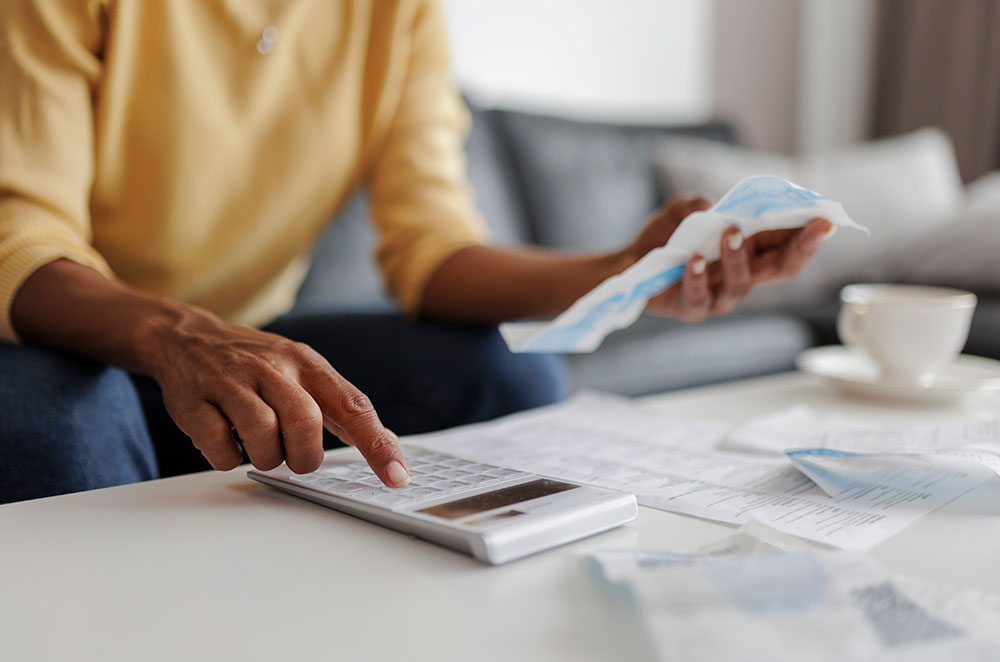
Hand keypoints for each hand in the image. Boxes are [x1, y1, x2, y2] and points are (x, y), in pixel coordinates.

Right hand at [140, 311, 408, 485]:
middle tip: (295, 458)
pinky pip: (219, 446)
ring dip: (267, 458)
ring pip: (262, 434)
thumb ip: (340, 404)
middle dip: (304, 456)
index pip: (353, 405)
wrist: (187, 338)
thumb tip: (386, 444)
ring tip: (260, 448)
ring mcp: (232, 382)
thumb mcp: (303, 369)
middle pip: (305, 422)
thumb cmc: (257, 364)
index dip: (378, 445)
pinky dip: (228, 457)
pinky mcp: (195, 402)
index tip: (397, 477)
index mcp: (307, 363)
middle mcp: (272, 368)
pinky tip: (229, 443)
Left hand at [626, 196, 834, 322]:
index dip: (811, 234)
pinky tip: (692, 262)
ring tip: (729, 232)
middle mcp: (742, 275)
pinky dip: (696, 279)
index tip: (828, 219)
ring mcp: (718, 295)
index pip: (789, 244)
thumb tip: (712, 206)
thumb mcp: (682, 211)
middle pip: (781, 268)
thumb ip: (698, 204)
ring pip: (741, 284)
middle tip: (815, 228)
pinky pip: (699, 298)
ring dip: (739, 257)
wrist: (630, 263)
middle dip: (802, 248)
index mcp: (751, 250)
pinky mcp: (691, 308)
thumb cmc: (665, 237)